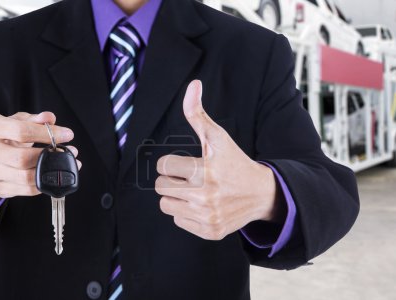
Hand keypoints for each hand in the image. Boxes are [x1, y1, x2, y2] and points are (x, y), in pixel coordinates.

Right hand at [0, 112, 81, 198]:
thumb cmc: (1, 135)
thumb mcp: (13, 121)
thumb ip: (33, 119)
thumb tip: (50, 118)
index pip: (21, 131)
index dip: (47, 134)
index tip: (68, 134)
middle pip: (22, 158)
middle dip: (50, 156)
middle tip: (70, 151)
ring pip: (25, 177)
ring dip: (51, 172)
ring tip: (66, 164)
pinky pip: (26, 190)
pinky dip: (44, 183)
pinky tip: (53, 175)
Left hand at [155, 80, 283, 240]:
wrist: (261, 194)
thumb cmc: (235, 162)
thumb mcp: (218, 137)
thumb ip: (198, 113)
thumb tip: (193, 84)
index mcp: (204, 170)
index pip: (162, 166)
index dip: (172, 163)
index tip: (186, 163)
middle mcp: (204, 196)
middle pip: (160, 186)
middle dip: (172, 179)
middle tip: (191, 177)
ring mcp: (207, 216)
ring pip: (166, 205)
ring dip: (176, 196)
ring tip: (195, 190)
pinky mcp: (209, 231)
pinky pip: (178, 220)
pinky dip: (186, 212)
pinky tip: (202, 205)